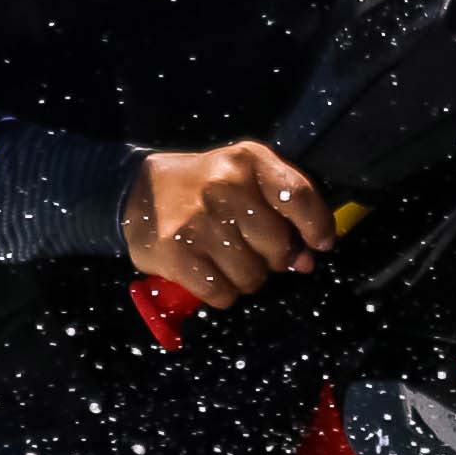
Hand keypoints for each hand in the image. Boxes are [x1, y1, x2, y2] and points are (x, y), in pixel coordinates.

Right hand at [122, 140, 334, 306]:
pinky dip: (221, 292)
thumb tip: (304, 262)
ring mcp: (199, 221)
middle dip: (271, 258)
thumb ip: (281, 212)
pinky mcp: (176, 252)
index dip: (317, 227)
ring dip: (244, 278)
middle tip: (249, 248)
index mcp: (248, 160)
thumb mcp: (243, 178)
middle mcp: (225, 186)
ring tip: (224, 259)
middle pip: (278, 247)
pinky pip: (222, 293)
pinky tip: (208, 272)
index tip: (319, 244)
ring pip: (252, 276)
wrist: (136, 191)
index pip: (298, 196)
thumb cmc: (203, 187)